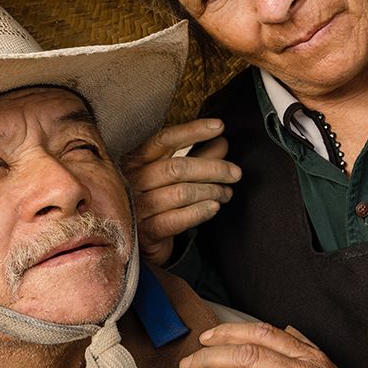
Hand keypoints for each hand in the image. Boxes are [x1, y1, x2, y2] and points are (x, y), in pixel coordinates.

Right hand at [121, 119, 240, 264]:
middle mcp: (132, 181)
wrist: (139, 241)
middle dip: (213, 168)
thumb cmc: (157, 201)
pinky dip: (199, 212)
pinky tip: (214, 207)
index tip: (219, 126)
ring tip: (226, 193)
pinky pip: (176, 220)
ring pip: (180, 194)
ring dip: (210, 192)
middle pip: (177, 168)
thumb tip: (222, 141)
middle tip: (235, 173)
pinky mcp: (145, 231)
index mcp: (136, 160)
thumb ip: (197, 158)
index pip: (165, 140)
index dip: (192, 131)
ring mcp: (136, 207)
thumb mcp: (175, 176)